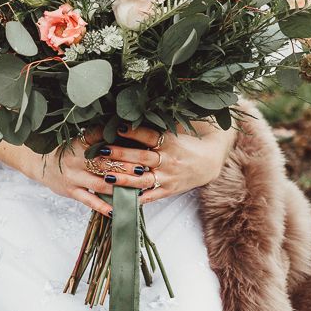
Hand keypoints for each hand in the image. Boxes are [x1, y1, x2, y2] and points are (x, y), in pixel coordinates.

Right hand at [33, 127, 156, 218]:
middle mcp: (76, 159)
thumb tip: (122, 129)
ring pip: (101, 183)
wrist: (40, 163)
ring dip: (120, 186)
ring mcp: (73, 176)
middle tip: (144, 168)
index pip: (102, 141)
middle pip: (106, 163)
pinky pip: (89, 200)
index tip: (138, 144)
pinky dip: (103, 206)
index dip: (120, 142)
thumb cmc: (65, 149)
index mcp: (80, 142)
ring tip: (137, 188)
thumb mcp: (77, 138)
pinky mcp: (71, 191)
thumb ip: (97, 135)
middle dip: (126, 166)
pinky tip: (116, 210)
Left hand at [87, 121, 236, 205]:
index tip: (116, 127)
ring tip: (106, 177)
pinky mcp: (168, 190)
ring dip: (124, 179)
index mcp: (170, 142)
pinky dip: (136, 199)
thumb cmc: (187, 142)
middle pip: (141, 157)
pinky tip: (121, 200)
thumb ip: (155, 124)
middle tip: (101, 151)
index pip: (148, 135)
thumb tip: (133, 111)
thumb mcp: (174, 130)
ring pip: (143, 179)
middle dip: (120, 154)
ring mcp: (168, 177)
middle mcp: (168, 160)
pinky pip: (151, 196)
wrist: (209, 161)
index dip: (133, 131)